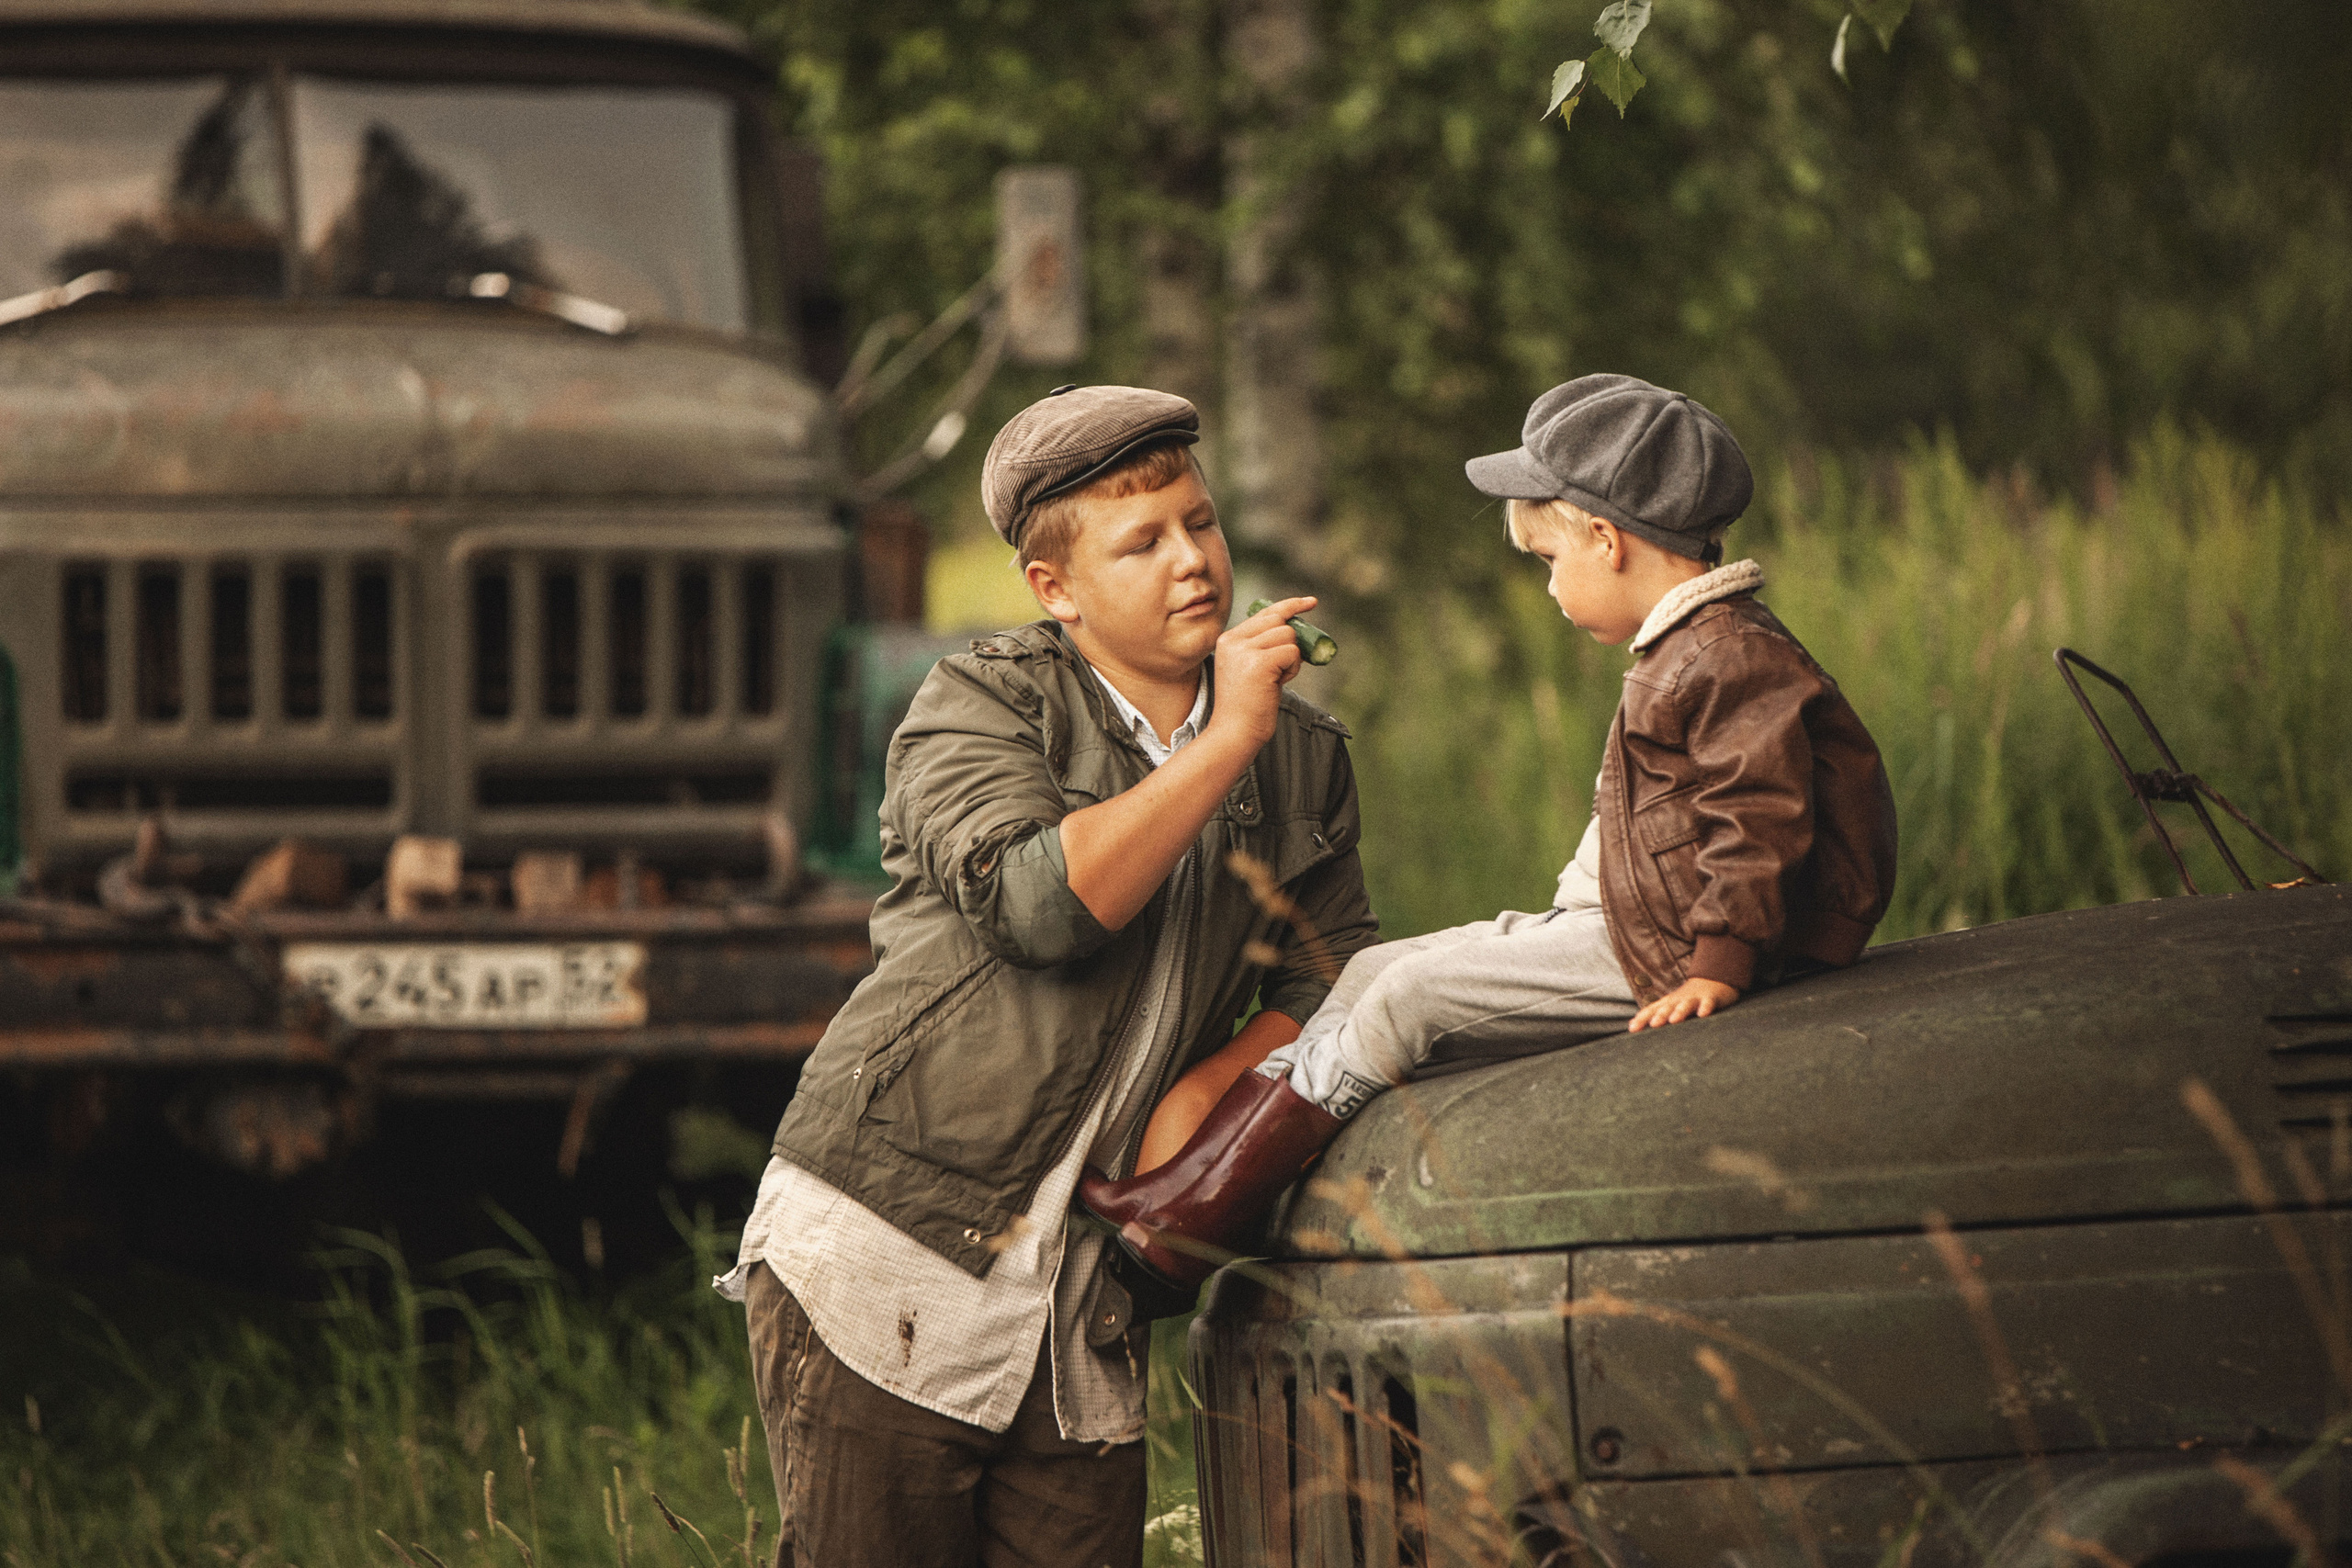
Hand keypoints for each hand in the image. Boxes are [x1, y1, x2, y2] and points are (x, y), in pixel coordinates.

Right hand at [1207, 596, 1312, 750]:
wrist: (1234, 732)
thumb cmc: (1246, 706)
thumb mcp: (1248, 668)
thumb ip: (1263, 647)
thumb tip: (1294, 630)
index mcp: (1228, 639)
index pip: (1265, 613)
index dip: (1291, 606)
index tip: (1311, 602)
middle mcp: (1234, 640)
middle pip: (1280, 621)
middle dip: (1291, 642)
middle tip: (1284, 668)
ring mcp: (1245, 650)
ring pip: (1288, 636)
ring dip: (1291, 659)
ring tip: (1275, 680)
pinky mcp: (1259, 663)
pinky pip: (1293, 652)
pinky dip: (1293, 669)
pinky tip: (1278, 683)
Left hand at [1627, 977, 1739, 1031]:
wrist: (1712, 979)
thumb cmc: (1687, 999)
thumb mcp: (1670, 1006)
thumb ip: (1653, 1016)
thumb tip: (1630, 1025)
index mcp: (1667, 1003)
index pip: (1652, 1010)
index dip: (1642, 1018)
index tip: (1632, 1029)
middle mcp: (1678, 1000)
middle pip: (1667, 1007)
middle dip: (1660, 1015)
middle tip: (1653, 1024)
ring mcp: (1694, 999)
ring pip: (1686, 1004)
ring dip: (1680, 1011)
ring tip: (1674, 1020)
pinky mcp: (1710, 998)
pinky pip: (1708, 1003)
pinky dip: (1705, 1008)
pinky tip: (1703, 1014)